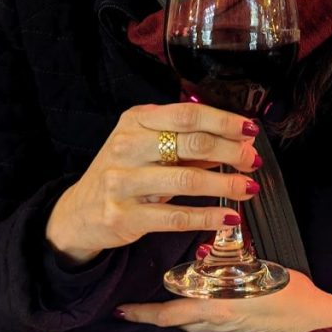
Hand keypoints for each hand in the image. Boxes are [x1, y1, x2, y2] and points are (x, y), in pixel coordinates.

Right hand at [45, 102, 261, 264]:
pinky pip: (175, 217)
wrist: (78, 212)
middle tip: (253, 160)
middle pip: (191, 143)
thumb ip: (187, 142)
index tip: (250, 129)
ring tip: (249, 188)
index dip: (223, 120)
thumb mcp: (148, 147)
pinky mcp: (124, 216)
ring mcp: (122, 182)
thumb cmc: (124, 173)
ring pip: (186, 180)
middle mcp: (126, 147)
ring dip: (225, 184)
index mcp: (135, 121)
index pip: (187, 114)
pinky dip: (208, 216)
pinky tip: (229, 216)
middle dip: (231, 151)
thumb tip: (238, 142)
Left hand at [114, 270, 331, 331]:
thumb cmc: (292, 293)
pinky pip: (205, 322)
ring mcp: (228, 328)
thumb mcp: (260, 270)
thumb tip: (206, 252)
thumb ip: (232, 262)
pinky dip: (192, 314)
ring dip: (171, 315)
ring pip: (189, 323)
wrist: (315, 321)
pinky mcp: (238, 328)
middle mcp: (217, 321)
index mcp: (219, 307)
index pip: (172, 313)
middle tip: (128, 310)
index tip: (122, 311)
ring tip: (155, 302)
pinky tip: (193, 301)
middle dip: (151, 317)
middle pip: (175, 322)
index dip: (145, 314)